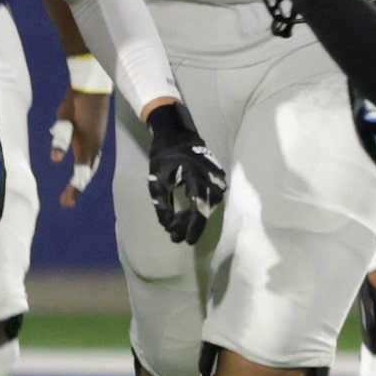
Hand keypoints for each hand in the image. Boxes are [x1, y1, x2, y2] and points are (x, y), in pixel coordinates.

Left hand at [51, 86, 111, 205]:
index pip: (80, 173)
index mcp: (87, 146)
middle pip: (87, 172)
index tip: (66, 203)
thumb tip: (55, 159)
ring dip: (83, 177)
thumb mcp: (64, 119)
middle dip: (78, 187)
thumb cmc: (76, 103)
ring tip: (74, 188)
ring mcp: (99, 141)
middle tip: (68, 201)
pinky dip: (87, 166)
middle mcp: (95, 147)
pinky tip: (83, 166)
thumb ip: (61, 140)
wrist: (93, 87)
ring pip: (92, 165)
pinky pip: (93, 156)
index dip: (74, 189)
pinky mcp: (98, 135)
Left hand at [144, 100, 225, 245]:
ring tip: (178, 226)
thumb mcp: (157, 179)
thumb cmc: (165, 155)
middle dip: (190, 225)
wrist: (177, 134)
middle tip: (174, 234)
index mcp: (197, 175)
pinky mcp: (218, 179)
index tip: (184, 241)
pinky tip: (186, 216)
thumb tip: (167, 226)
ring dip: (194, 218)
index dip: (193, 227)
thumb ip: (162, 204)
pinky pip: (211, 199)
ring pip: (209, 206)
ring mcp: (218, 178)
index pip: (199, 207)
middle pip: (205, 209)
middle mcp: (212, 178)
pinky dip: (199, 208)